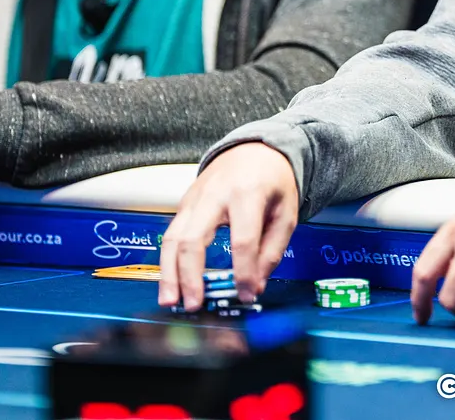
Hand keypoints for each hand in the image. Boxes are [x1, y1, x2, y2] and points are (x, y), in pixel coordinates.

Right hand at [158, 142, 298, 309]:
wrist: (255, 149)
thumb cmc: (273, 181)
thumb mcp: (286, 212)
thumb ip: (272, 250)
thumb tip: (255, 286)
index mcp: (248, 193)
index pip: (243, 239)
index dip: (244, 271)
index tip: (246, 294)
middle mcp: (215, 194)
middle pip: (194, 238)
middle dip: (190, 275)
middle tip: (193, 304)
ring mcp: (194, 198)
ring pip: (172, 238)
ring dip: (169, 273)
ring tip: (170, 300)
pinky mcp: (184, 204)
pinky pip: (171, 234)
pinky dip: (168, 261)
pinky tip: (170, 282)